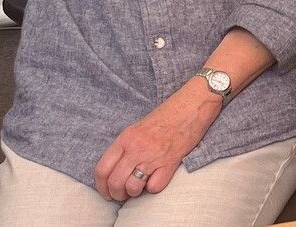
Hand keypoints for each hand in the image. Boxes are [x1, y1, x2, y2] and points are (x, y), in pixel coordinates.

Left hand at [94, 80, 221, 200]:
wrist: (193, 102)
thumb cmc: (168, 114)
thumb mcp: (139, 126)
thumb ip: (126, 146)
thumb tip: (116, 170)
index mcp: (126, 137)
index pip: (102, 169)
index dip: (101, 186)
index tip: (107, 191)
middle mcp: (137, 147)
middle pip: (115, 182)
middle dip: (117, 194)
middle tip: (123, 193)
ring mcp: (153, 155)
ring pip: (132, 188)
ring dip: (135, 192)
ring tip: (141, 186)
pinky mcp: (170, 162)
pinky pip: (154, 187)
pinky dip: (154, 187)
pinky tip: (157, 177)